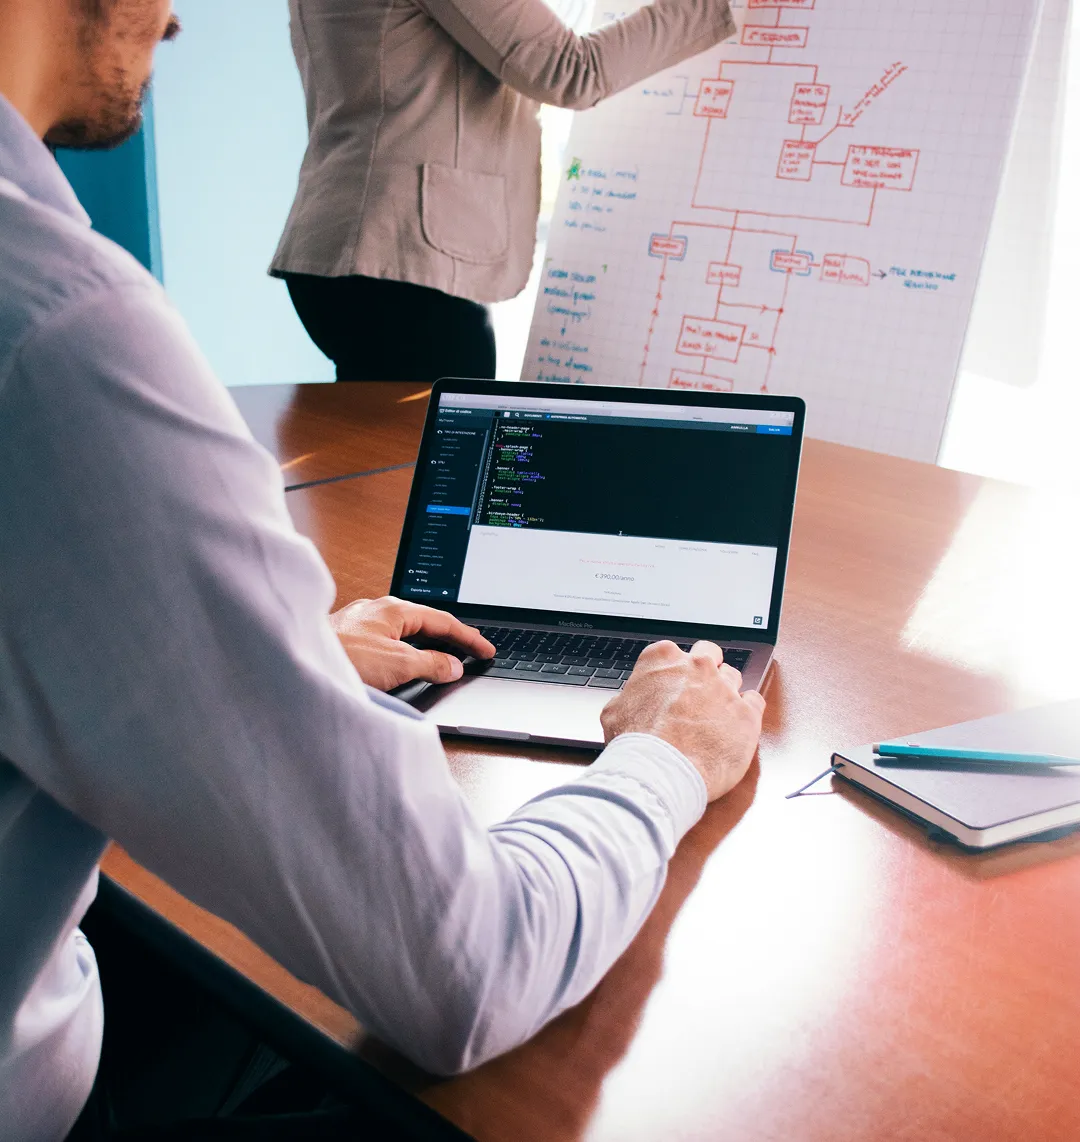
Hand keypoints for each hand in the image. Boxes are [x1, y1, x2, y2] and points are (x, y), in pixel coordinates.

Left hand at [330, 596, 494, 691]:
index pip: (443, 620)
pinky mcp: (347, 640)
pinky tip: (403, 666)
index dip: (469, 637)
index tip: (486, 650)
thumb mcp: (397, 664)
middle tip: (471, 653)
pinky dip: (404, 653)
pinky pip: (387, 643)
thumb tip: (453, 666)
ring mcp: (360, 624)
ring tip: (443, 662)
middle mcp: (377, 610)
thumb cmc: (340, 657)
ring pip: (404, 634)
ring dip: (426, 647)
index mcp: (394, 608)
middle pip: (424, 623)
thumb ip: (430, 664)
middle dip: (449, 638)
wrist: (293, 665)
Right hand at [600, 641, 764, 800]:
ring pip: (733, 676)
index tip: (671, 685)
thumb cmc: (636, 745)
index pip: (672, 653)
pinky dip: (749, 710)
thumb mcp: (615, 712)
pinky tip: (738, 722)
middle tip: (698, 692)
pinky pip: (756, 701)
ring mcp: (725, 687)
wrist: (660, 771)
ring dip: (726, 692)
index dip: (672, 671)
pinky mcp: (747, 714)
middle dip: (705, 669)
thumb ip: (631, 698)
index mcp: (663, 659)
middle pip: (709, 653)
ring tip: (716, 715)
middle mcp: (697, 666)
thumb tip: (631, 703)